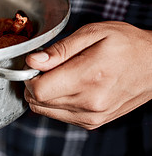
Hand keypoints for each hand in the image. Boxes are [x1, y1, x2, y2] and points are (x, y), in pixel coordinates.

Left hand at [24, 21, 151, 129]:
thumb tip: (32, 61)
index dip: (29, 76)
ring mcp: (91, 116)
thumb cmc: (126, 44)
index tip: (36, 64)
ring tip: (62, 75)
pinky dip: (56, 102)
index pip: (38, 90)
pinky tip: (71, 86)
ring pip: (45, 111)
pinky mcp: (93, 123)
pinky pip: (59, 116)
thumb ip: (59, 50)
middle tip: (48, 67)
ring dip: (44, 94)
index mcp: (88, 77)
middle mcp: (89, 103)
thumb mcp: (93, 33)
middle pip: (37, 102)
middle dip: (34, 84)